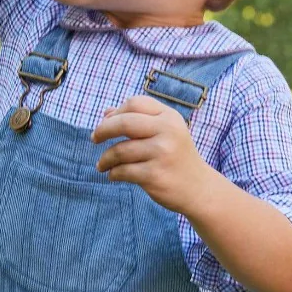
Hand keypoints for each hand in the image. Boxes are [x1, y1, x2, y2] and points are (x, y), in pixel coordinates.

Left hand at [90, 96, 210, 212]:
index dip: (115, 112)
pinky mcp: (155, 175)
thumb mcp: (165, 132)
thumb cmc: (176, 157)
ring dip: (105, 158)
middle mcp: (168, 132)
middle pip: (124, 123)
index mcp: (169, 117)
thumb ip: (139, 120)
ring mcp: (162, 154)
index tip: (105, 123)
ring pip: (120, 150)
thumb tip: (106, 113)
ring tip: (102, 164)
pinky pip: (123, 171)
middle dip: (103, 130)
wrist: (198, 188)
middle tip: (94, 138)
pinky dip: (113, 173)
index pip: (135, 103)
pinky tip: (113, 175)